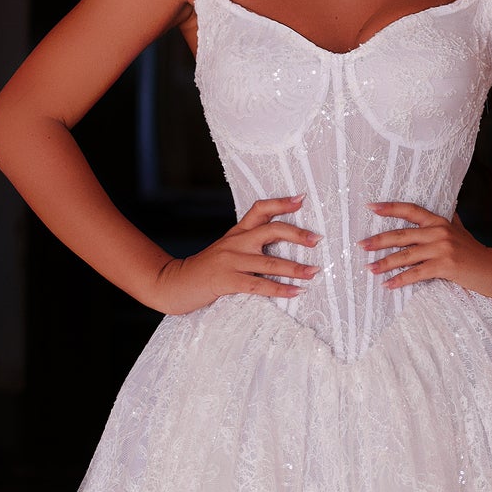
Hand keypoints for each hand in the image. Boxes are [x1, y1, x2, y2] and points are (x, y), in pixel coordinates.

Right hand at [150, 196, 319, 315]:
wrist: (175, 284)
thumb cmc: (205, 269)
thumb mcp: (225, 249)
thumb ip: (247, 244)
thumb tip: (279, 244)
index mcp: (236, 232)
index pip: (259, 209)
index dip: (281, 203)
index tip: (301, 199)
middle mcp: (235, 242)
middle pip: (271, 231)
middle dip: (297, 234)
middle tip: (316, 239)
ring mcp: (230, 261)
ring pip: (270, 263)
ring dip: (295, 269)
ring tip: (314, 272)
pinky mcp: (226, 281)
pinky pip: (259, 286)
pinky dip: (280, 289)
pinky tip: (296, 292)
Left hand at [359, 202, 491, 297]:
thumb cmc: (475, 253)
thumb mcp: (461, 231)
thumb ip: (450, 220)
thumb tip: (449, 206)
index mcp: (440, 221)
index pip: (410, 210)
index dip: (390, 208)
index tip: (370, 207)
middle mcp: (439, 231)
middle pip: (401, 234)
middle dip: (378, 240)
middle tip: (360, 245)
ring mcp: (442, 248)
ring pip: (406, 256)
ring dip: (384, 264)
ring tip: (369, 269)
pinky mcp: (445, 266)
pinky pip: (416, 273)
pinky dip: (400, 280)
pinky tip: (388, 285)